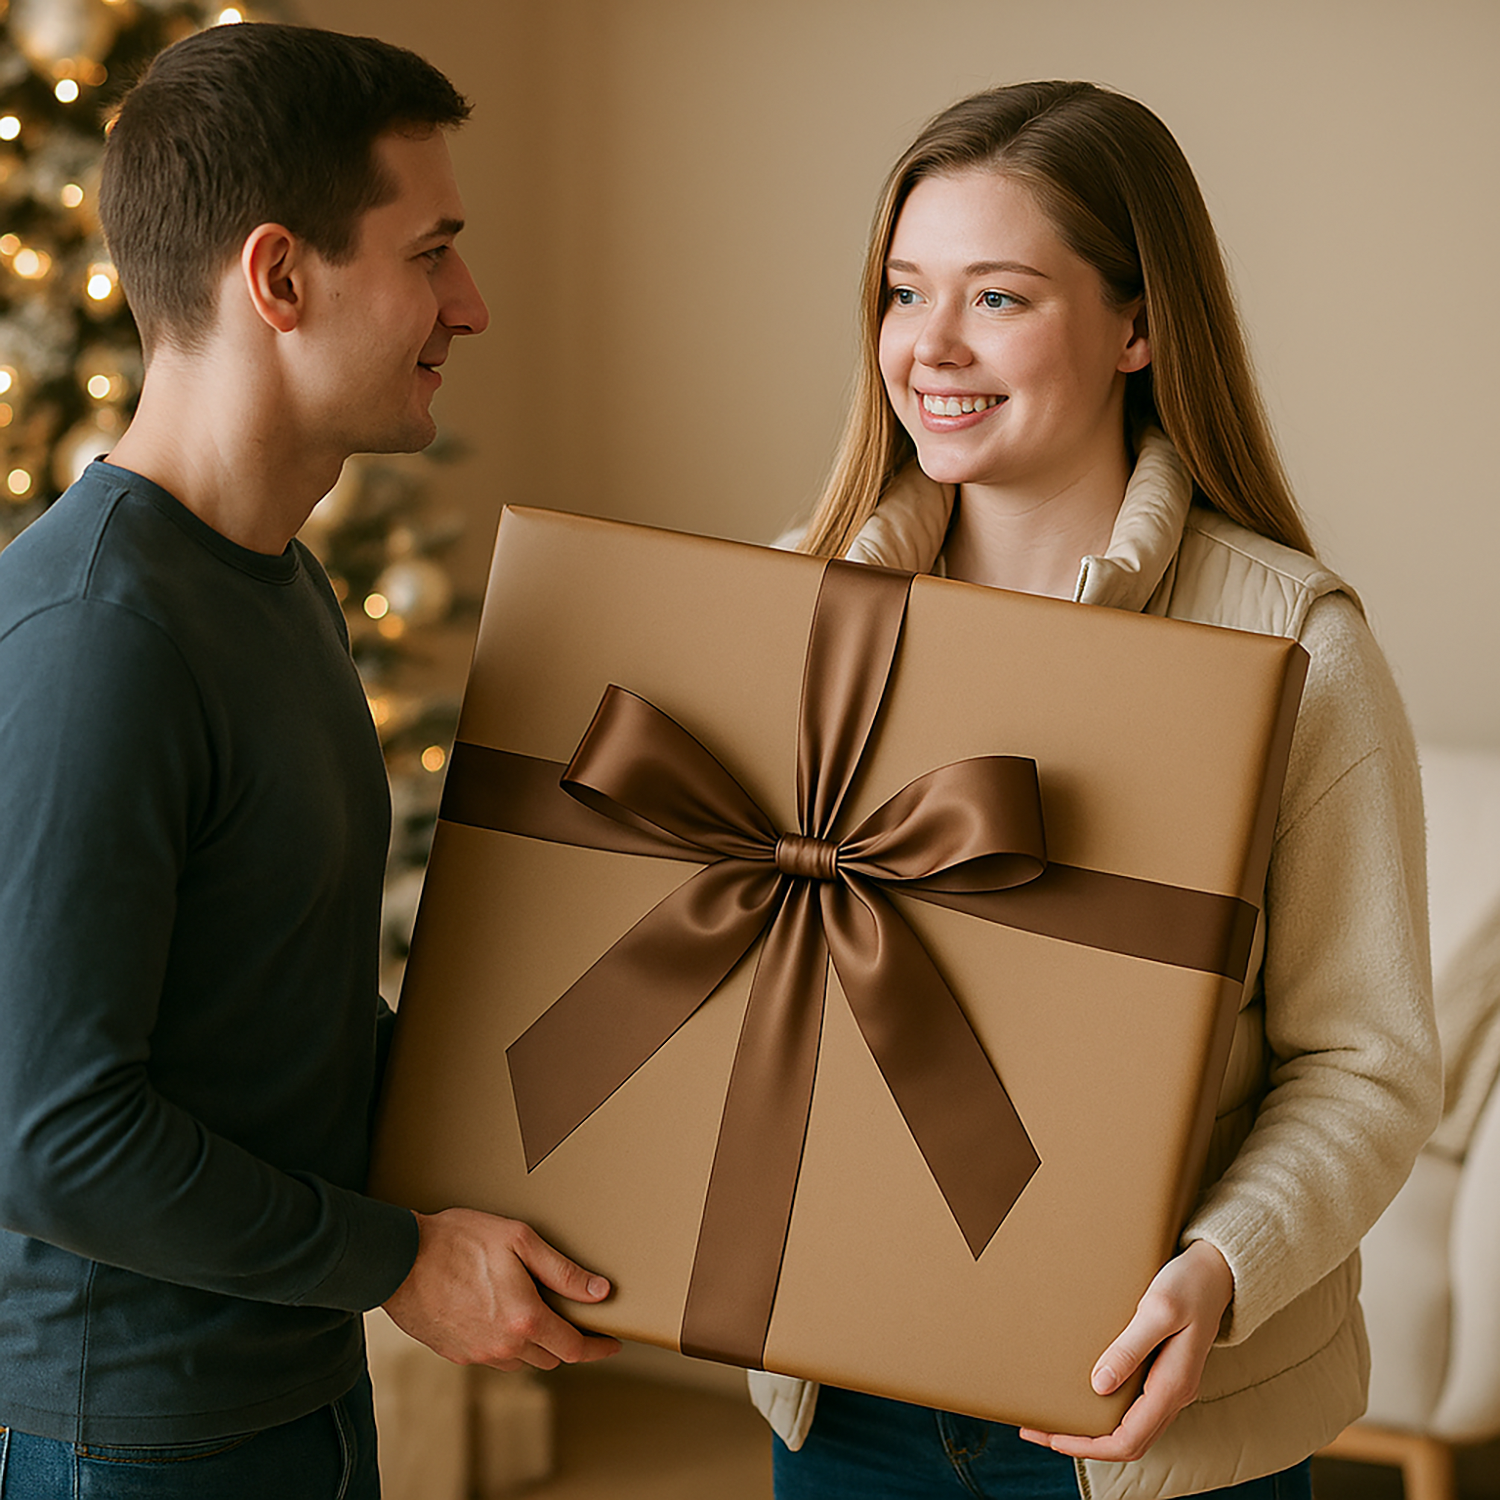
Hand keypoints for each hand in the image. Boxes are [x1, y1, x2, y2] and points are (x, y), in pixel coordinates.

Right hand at [381, 1207, 621, 1371]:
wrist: (398, 1258)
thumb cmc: (459, 1240)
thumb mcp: (520, 1241)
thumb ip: (563, 1272)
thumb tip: (599, 1293)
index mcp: (524, 1321)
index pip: (573, 1348)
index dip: (597, 1347)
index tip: (612, 1343)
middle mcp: (502, 1347)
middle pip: (550, 1357)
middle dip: (567, 1341)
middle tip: (574, 1318)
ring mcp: (476, 1354)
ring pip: (521, 1361)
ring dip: (536, 1344)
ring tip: (536, 1313)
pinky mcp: (454, 1353)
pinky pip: (492, 1357)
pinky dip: (506, 1343)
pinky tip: (501, 1315)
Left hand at [1019, 1239, 1233, 1462]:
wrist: (1216, 1271)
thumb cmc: (1188, 1285)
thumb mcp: (1157, 1310)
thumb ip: (1130, 1348)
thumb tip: (1099, 1385)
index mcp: (1173, 1385)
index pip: (1128, 1440)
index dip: (1088, 1445)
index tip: (1052, 1437)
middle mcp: (1174, 1394)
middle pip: (1127, 1443)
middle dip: (1083, 1443)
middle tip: (1039, 1429)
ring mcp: (1171, 1386)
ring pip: (1131, 1429)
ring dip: (1094, 1432)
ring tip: (1055, 1417)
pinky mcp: (1165, 1373)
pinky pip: (1135, 1409)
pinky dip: (1106, 1414)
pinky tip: (1085, 1397)